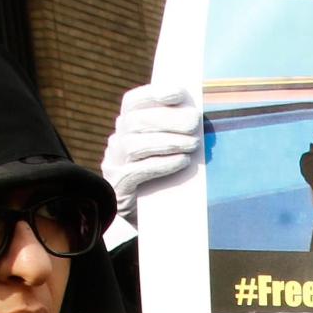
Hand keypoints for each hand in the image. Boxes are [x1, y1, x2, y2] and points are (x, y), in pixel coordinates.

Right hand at [100, 81, 201, 222]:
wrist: (148, 219)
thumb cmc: (165, 180)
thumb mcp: (169, 151)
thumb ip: (175, 132)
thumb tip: (197, 116)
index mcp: (127, 126)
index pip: (133, 101)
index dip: (154, 93)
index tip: (179, 93)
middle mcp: (117, 141)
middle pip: (135, 121)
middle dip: (167, 119)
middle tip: (194, 122)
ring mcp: (114, 163)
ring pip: (134, 145)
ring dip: (167, 141)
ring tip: (192, 144)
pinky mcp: (119, 186)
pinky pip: (137, 171)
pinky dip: (161, 164)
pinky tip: (182, 162)